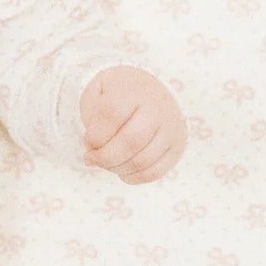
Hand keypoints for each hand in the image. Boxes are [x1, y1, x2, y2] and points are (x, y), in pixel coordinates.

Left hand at [80, 66, 186, 183]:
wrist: (147, 89)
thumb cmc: (116, 94)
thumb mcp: (97, 92)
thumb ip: (91, 116)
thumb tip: (94, 148)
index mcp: (133, 88)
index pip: (112, 114)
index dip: (95, 136)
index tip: (87, 141)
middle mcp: (157, 106)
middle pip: (131, 141)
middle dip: (105, 157)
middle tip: (91, 159)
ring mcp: (171, 126)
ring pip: (143, 160)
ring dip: (118, 169)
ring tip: (106, 164)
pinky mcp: (177, 144)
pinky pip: (156, 171)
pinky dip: (135, 177)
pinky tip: (123, 172)